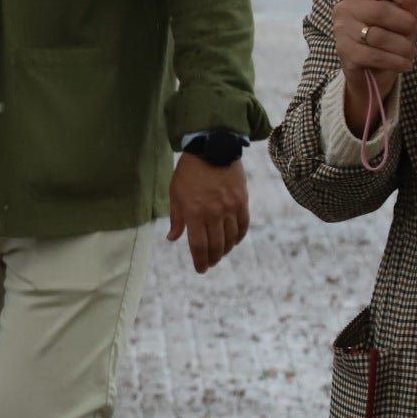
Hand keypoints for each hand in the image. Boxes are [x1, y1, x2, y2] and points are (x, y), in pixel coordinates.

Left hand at [167, 152, 249, 272]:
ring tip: (220, 254)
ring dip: (225, 250)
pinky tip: (233, 241)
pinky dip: (238, 237)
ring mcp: (230, 208)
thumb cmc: (189, 171)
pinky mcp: (242, 201)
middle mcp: (213, 213)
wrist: (213, 148)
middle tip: (209, 264)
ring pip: (230, 238)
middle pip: (216, 245)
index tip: (200, 269)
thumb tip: (173, 238)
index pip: (198, 246)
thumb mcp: (175, 194)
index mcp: (194, 213)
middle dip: (212, 258)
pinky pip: (243, 225)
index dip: (199, 261)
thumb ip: (176, 219)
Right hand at [333, 0, 416, 132]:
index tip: (416, 10)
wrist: (366, 69)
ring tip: (410, 52)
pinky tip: (404, 63)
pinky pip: (375, 57)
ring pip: (380, 37)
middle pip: (383, 11)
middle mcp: (346, 8)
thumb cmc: (385, 34)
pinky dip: (396, 62)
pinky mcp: (344, 53)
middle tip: (413, 33)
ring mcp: (342, 31)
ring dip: (404, 47)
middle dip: (406, 25)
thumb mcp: (396, 10)